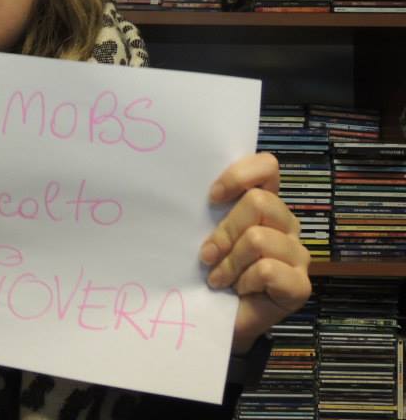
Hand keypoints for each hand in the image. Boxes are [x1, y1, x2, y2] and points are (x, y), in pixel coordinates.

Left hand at [199, 152, 311, 353]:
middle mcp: (286, 224)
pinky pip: (267, 269)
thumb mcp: (206, 234)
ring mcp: (298, 254)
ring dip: (230, 262)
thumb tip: (183, 189)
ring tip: (219, 278)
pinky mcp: (300, 285)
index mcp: (265, 204)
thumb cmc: (211, 270)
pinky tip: (239, 290)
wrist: (217, 318)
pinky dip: (244, 281)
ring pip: (259, 238)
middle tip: (206, 254)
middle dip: (225, 230)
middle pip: (259, 202)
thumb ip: (209, 210)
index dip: (240, 175)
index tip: (211, 197)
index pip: (267, 166)